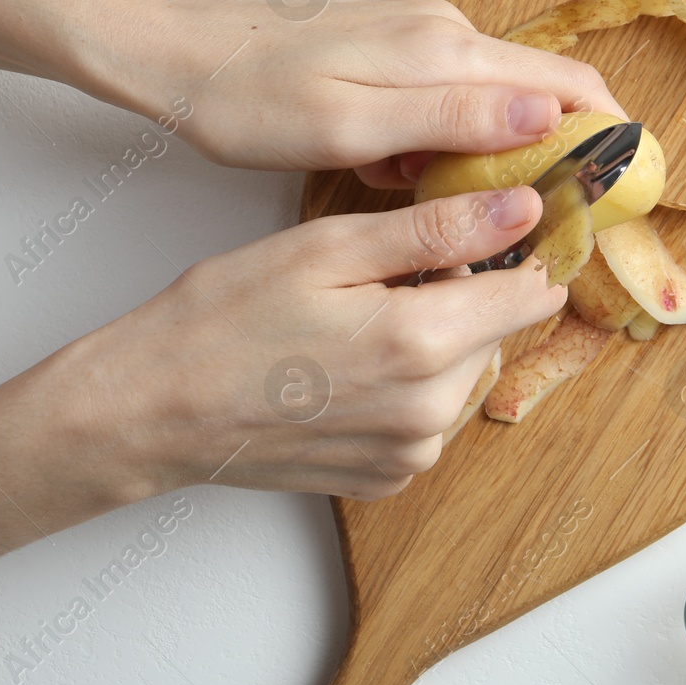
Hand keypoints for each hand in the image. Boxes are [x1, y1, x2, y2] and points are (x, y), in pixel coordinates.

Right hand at [45, 185, 565, 500]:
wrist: (154, 409)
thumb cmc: (222, 319)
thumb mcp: (328, 249)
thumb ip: (438, 230)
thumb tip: (523, 208)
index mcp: (423, 343)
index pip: (531, 292)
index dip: (510, 251)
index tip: (478, 230)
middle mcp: (430, 412)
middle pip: (494, 330)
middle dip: (457, 293)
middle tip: (374, 275)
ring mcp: (410, 453)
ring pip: (461, 371)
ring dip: (430, 340)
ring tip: (348, 322)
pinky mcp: (387, 477)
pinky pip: (427, 415)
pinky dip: (402, 385)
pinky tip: (342, 367)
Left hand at [85, 0, 625, 186]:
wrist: (176, 57)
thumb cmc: (250, 101)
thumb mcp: (351, 129)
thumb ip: (452, 120)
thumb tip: (547, 112)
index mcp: (446, 48)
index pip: (567, 82)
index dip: (608, 135)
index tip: (622, 192)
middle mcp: (445, 27)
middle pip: (539, 87)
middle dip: (553, 152)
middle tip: (542, 219)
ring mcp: (418, 30)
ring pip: (490, 96)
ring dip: (486, 151)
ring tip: (442, 198)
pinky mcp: (392, 42)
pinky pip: (446, 93)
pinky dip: (441, 137)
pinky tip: (397, 167)